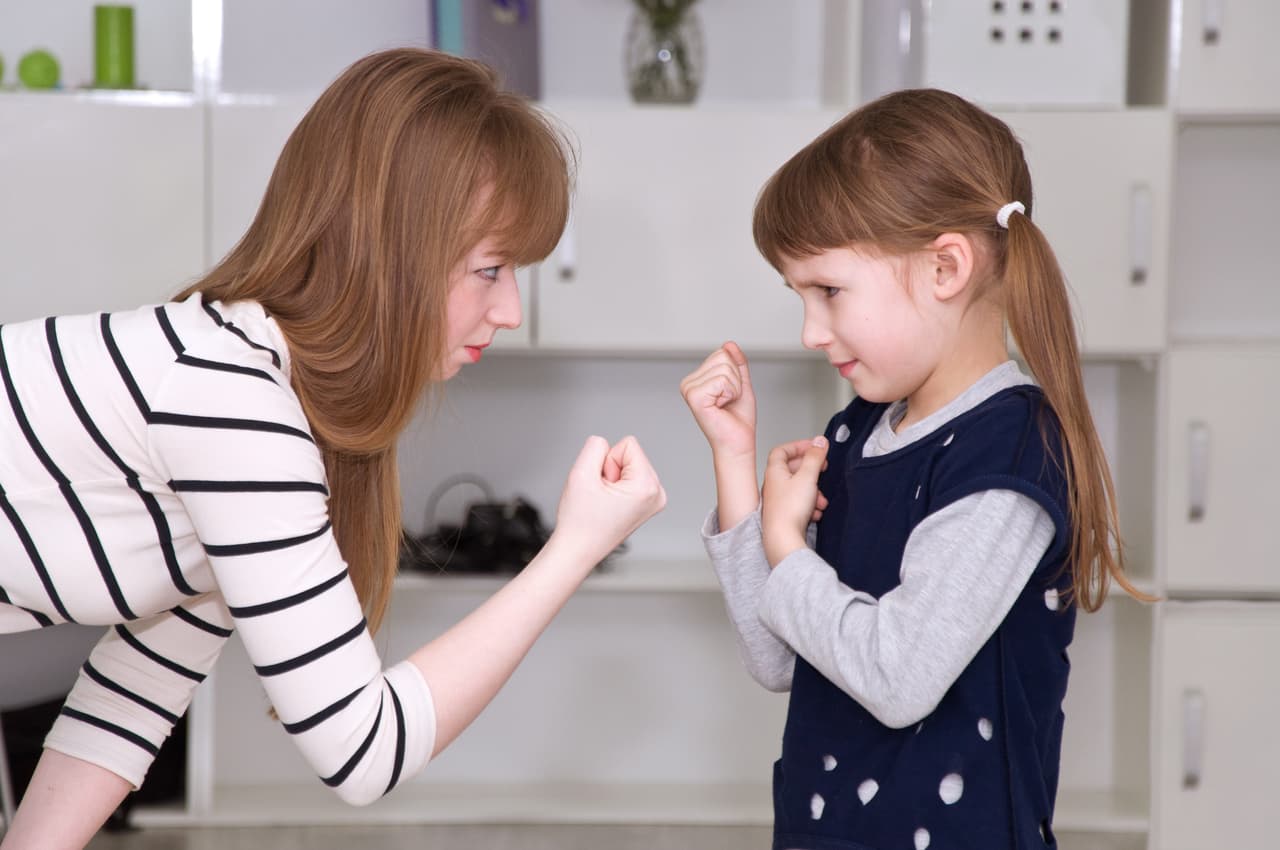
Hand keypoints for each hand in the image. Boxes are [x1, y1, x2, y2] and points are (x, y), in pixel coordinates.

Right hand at [551, 435, 666, 570]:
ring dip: (611, 479)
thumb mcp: (580, 473)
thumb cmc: (580, 523)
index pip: (627, 444)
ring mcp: (654, 501)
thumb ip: (594, 446)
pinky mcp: (647, 504)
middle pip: (630, 454)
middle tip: (601, 496)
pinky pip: (629, 478)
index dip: (606, 462)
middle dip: (610, 471)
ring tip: (603, 501)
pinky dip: (615, 488)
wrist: (577, 550)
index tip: (602, 486)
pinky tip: (608, 504)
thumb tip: (605, 441)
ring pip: (628, 465)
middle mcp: (657, 494)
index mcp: (648, 487)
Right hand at [679, 341, 756, 461]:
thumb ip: (737, 363)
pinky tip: (722, 407)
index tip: (730, 394)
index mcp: (696, 379)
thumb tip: (729, 344)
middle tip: (729, 400)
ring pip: (725, 368)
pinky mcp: (694, 397)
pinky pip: (722, 380)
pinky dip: (730, 393)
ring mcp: (689, 390)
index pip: (722, 353)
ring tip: (726, 404)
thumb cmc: (738, 419)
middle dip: (735, 379)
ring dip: (734, 388)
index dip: (735, 373)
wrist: (738, 443)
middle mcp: (688, 383)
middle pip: (723, 357)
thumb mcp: (741, 384)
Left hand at [761, 436, 828, 566]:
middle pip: (793, 469)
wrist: (783, 540)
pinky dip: (810, 505)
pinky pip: (799, 504)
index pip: (782, 451)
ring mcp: (778, 501)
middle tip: (823, 469)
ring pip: (799, 488)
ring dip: (814, 491)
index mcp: (774, 472)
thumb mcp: (807, 477)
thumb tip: (820, 441)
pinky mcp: (784, 515)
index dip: (798, 446)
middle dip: (812, 470)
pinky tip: (817, 513)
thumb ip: (815, 458)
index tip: (814, 447)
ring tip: (822, 500)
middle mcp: (773, 485)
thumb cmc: (789, 510)